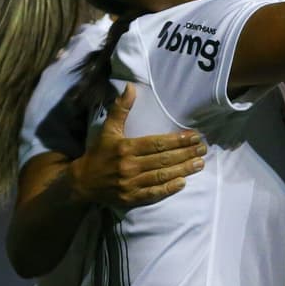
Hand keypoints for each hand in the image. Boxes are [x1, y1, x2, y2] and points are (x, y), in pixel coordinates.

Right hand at [71, 84, 206, 207]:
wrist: (82, 182)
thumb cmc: (99, 153)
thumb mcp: (108, 129)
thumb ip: (121, 109)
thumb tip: (131, 87)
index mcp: (125, 148)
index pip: (157, 143)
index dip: (178, 140)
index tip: (194, 136)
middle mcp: (129, 166)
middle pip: (163, 159)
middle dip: (186, 153)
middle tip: (203, 149)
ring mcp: (130, 183)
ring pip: (161, 176)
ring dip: (183, 170)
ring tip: (199, 163)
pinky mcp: (131, 198)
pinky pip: (153, 193)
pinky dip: (168, 188)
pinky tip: (183, 182)